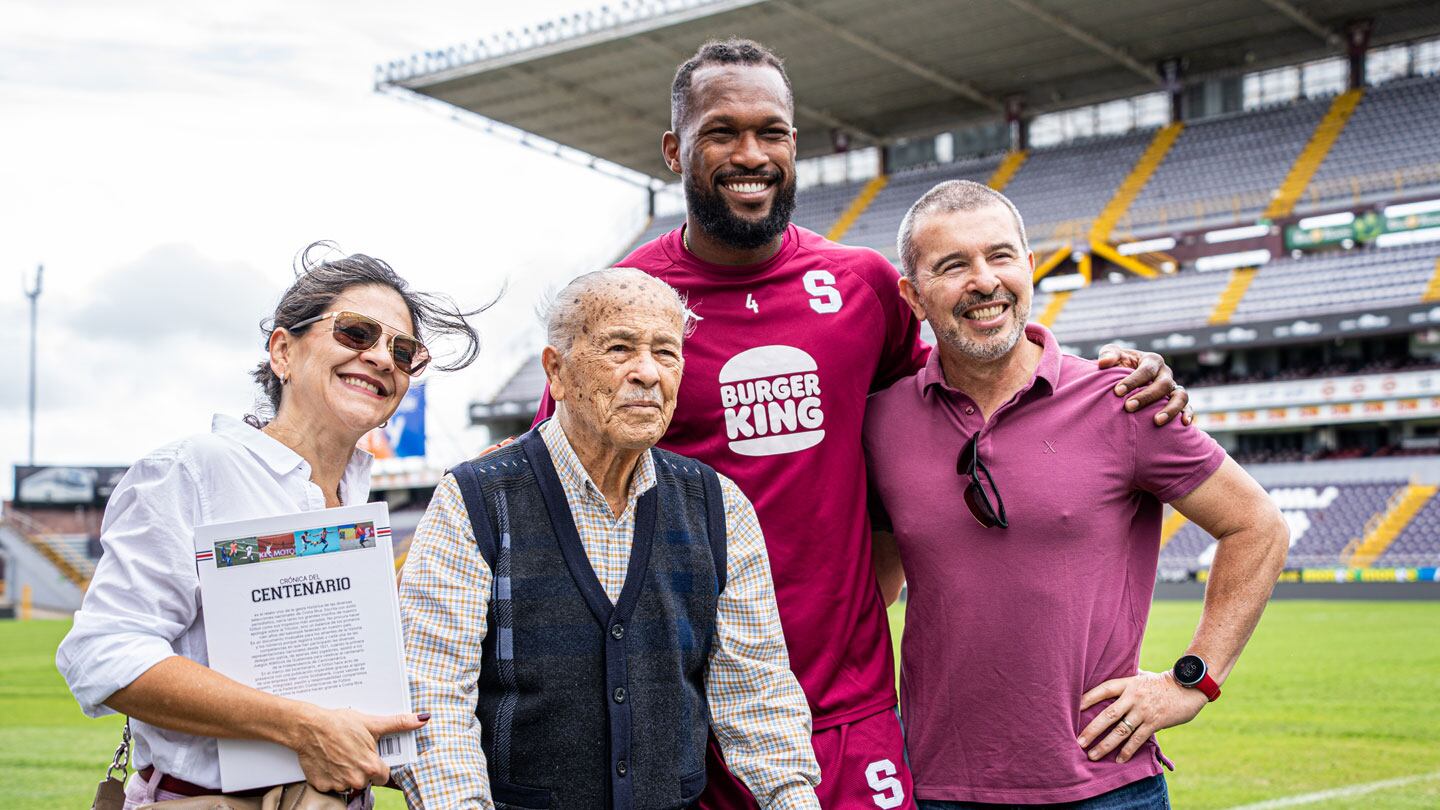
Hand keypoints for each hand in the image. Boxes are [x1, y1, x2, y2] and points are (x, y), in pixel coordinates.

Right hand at [287, 706, 428, 792]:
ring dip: (346, 774)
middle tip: (352, 753)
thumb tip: (423, 718)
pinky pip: (330, 786)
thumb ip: (399, 723)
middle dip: (361, 769)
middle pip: (366, 781)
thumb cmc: (340, 723)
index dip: (377, 766)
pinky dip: (330, 776)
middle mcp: (356, 779)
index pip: (383, 776)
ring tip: (339, 755)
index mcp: (371, 767)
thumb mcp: (372, 723)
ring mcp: (338, 784)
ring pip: (348, 784)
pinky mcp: (321, 786)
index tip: (370, 756)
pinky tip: (328, 761)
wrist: (309, 727)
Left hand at [1077, 670, 1207, 763]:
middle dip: (1092, 729)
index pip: (1103, 690)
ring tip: (1092, 755)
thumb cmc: (1162, 682)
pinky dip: (1127, 751)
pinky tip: (1119, 760)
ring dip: (1105, 745)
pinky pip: (1138, 739)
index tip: (1073, 707)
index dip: (1087, 698)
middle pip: (1108, 714)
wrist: (1189, 688)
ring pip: (1121, 731)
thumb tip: (1109, 673)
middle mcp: (1133, 697)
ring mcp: (1144, 711)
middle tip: (1078, 742)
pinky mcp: (1155, 723)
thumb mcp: (1142, 675)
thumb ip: (1127, 679)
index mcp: (1128, 683)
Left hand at [1096, 345, 1193, 425]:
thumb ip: (1108, 354)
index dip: (1132, 381)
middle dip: (1146, 397)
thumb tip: (1104, 362)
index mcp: (1152, 361)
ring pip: (1180, 396)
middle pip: (1163, 384)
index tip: (1117, 392)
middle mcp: (1165, 373)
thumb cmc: (1121, 365)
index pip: (1145, 370)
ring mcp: (1173, 387)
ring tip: (1156, 421)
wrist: (1128, 378)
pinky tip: (1183, 424)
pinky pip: (1188, 407)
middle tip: (1128, 407)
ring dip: (1170, 409)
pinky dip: (1187, 414)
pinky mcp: (1178, 400)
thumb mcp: (1114, 356)